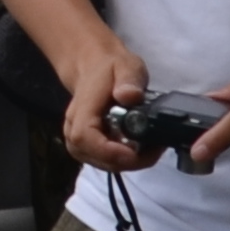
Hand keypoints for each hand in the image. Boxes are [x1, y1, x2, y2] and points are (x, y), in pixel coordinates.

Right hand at [53, 35, 154, 173]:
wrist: (93, 67)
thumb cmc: (110, 67)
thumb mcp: (126, 66)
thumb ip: (129, 80)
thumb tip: (130, 96)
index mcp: (82, 110)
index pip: (85, 138)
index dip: (111, 152)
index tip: (138, 151)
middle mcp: (73, 129)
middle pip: (97, 158)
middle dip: (129, 160)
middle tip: (156, 148)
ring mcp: (77, 140)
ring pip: (102, 164)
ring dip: (129, 162)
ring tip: (151, 148)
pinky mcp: (86, 147)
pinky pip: (104, 161)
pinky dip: (124, 159)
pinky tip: (140, 148)